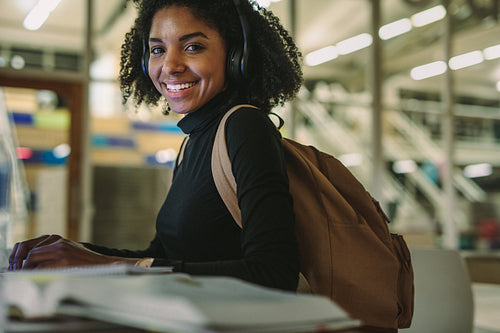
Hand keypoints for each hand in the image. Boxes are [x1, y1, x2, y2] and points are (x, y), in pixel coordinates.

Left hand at [9, 235, 126, 269]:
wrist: (103, 264)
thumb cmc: (84, 262)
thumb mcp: (66, 252)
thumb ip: (49, 253)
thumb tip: (25, 263)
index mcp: (56, 238)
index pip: (26, 244)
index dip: (15, 256)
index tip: (13, 266)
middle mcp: (57, 241)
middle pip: (27, 251)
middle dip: (18, 264)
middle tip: (15, 273)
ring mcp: (61, 249)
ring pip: (32, 259)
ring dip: (25, 270)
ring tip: (25, 277)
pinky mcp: (64, 260)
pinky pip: (41, 267)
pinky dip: (35, 274)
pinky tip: (36, 278)